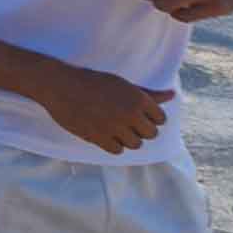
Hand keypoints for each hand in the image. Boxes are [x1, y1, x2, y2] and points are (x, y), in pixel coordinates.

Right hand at [29, 61, 170, 154]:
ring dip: (128, 138)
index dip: (150, 117)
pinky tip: (104, 133)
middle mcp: (130, 114)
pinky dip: (113, 144)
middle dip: (141, 129)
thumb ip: (149, 94)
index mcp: (138, 98)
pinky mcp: (99, 137)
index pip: (161, 119)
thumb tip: (173, 95)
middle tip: (125, 121)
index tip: (137, 113)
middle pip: (151, 134)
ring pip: (135, 144)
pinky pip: (117, 150)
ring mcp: (114, 127)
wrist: (59, 85)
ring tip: (114, 127)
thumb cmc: (93, 82)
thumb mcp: (122, 84)